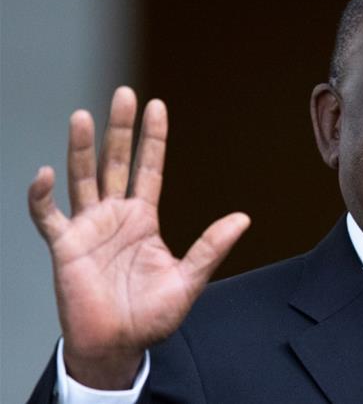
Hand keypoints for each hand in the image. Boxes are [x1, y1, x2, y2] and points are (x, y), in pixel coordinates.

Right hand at [28, 87, 249, 388]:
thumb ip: (211, 247)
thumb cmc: (151, 315)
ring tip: (83, 116)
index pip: (149, 169)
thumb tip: (243, 218)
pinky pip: (48, 216)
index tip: (156, 106)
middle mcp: (114, 216)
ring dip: (81, 149)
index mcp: (143, 219)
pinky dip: (43, 197)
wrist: (118, 344)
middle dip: (119, 130)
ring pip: (82, 178)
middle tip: (124, 94)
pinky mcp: (65, 247)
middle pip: (115, 163)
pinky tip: (45, 174)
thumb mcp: (188, 278)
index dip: (152, 139)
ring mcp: (88, 228)